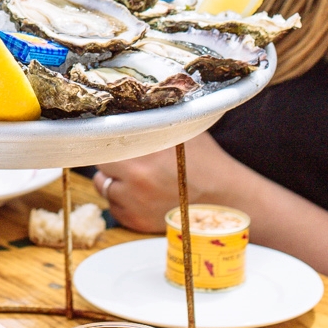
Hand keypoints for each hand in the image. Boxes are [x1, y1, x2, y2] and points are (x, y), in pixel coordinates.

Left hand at [93, 132, 237, 233]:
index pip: (106, 137)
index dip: (107, 137)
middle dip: (111, 158)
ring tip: (140, 177)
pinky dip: (123, 201)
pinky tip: (145, 195)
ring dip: (115, 180)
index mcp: (147, 148)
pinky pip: (114, 206)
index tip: (111, 136)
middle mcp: (136, 176)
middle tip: (128, 157)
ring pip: (103, 185)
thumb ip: (154, 120)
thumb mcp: (182, 130)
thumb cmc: (206, 162)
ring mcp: (134, 202)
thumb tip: (130, 106)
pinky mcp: (136, 222)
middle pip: (101, 161)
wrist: (226, 202)